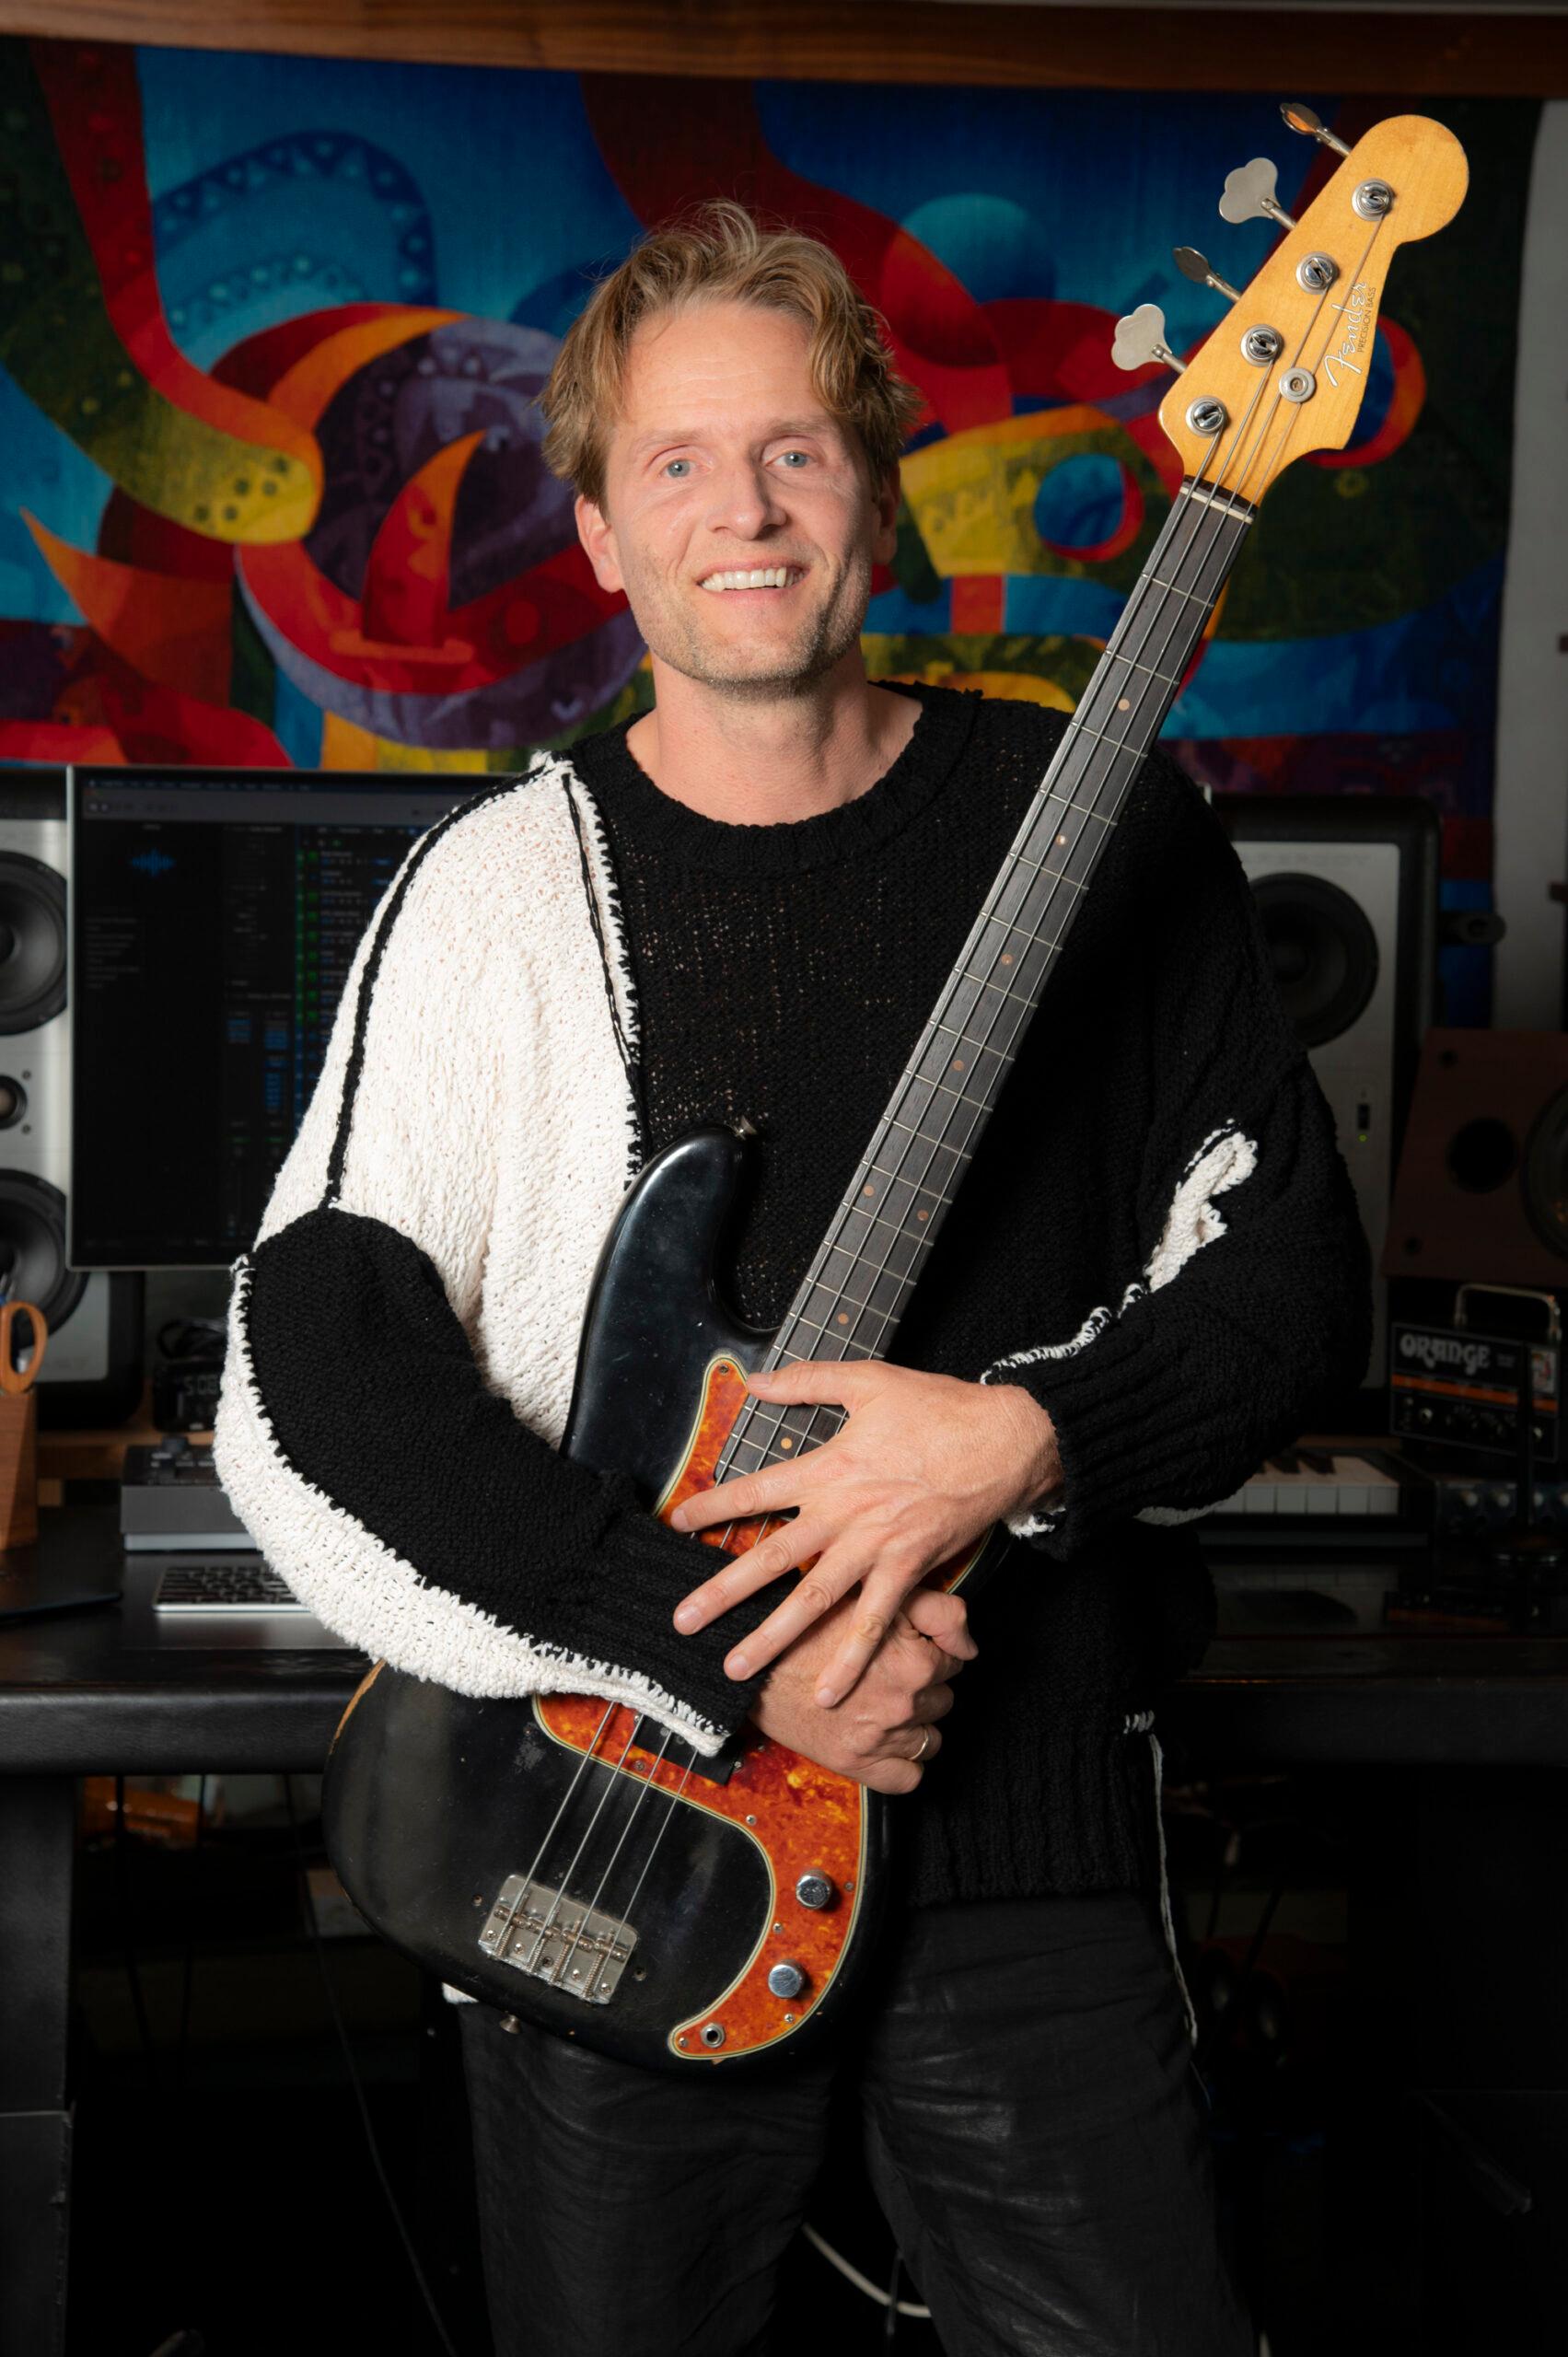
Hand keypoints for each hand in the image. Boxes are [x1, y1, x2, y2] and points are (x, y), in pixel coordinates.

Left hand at [669, 1359, 1059, 1703]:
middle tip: (681, 1620)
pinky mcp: (910, 1568)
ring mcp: (875, 1547)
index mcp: (828, 1467)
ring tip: (735, 1668)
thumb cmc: (938, 1408)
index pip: (756, 1491)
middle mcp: (843, 1513)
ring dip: (771, 1635)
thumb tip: (755, 1382)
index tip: (676, 1525)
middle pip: (771, 1558)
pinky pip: (874, 1621)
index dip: (713, 1508)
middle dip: (722, 1590)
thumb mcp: (870, 1380)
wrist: (1004, 1440)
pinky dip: (851, 1657)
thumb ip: (808, 1381)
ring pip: (813, 1599)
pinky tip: (827, 1692)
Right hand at [750, 1583, 976, 1793]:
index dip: (931, 1654)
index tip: (907, 1652)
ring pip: (930, 1739)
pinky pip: (909, 1779)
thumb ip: (938, 1613)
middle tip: (889, 1676)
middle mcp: (904, 1703)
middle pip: (943, 1700)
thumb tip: (970, 1645)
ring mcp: (882, 1738)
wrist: (753, 1662)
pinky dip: (903, 1764)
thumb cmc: (810, 1624)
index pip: (954, 1664)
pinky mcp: (858, 1765)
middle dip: (923, 1688)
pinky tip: (885, 1742)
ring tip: (883, 1706)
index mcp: (915, 1661)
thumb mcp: (877, 1599)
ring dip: (914, 1725)